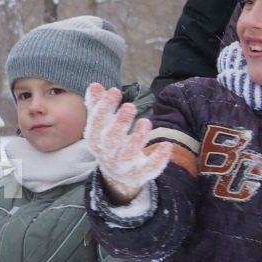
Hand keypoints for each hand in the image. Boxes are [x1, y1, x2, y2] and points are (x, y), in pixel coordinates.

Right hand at [84, 83, 170, 203]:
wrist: (117, 175)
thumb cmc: (110, 142)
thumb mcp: (103, 125)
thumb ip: (98, 105)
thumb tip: (94, 85)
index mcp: (95, 140)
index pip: (96, 123)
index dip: (104, 108)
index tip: (115, 90)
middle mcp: (106, 154)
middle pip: (110, 140)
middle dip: (119, 123)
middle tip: (130, 106)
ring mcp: (122, 166)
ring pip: (127, 154)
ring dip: (137, 138)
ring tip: (146, 121)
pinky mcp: (139, 174)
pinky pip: (148, 169)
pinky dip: (158, 159)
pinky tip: (167, 145)